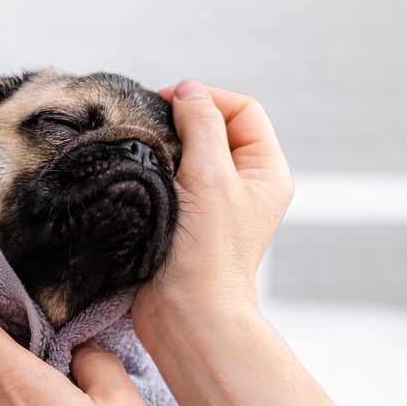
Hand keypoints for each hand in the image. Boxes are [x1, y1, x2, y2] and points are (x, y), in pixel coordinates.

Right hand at [133, 80, 293, 342]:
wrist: (184, 314)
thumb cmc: (206, 254)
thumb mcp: (210, 175)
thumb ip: (201, 124)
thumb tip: (188, 91)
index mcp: (266, 172)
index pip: (242, 110)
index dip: (206, 99)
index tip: (167, 103)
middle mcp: (245, 185)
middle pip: (215, 128)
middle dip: (183, 123)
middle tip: (152, 129)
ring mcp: (215, 204)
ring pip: (189, 153)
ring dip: (166, 149)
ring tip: (147, 158)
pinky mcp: (186, 219)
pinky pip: (171, 179)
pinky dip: (155, 172)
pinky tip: (140, 179)